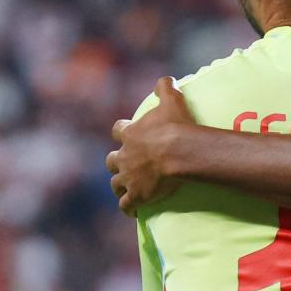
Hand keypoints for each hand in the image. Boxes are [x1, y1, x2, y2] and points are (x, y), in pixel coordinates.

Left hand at [106, 77, 194, 215]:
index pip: (118, 131)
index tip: (127, 134)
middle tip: (127, 164)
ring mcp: (128, 177)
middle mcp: (124, 156)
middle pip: (112, 160)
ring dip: (120, 185)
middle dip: (117, 162)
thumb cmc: (175, 126)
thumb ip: (166, 87)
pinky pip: (126, 205)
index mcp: (130, 134)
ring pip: (115, 183)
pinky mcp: (135, 195)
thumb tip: (165, 79)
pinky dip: (128, 208)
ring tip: (127, 189)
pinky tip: (133, 211)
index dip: (122, 132)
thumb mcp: (172, 100)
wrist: (179, 153)